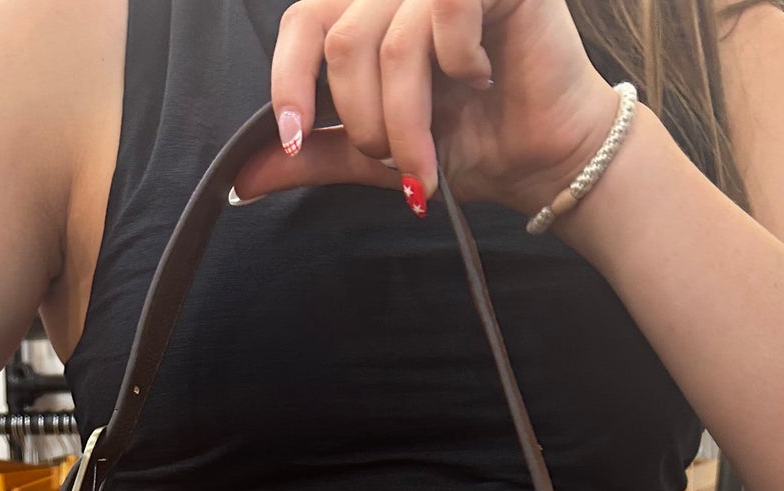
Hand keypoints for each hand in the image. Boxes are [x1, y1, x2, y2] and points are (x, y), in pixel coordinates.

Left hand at [233, 0, 619, 218]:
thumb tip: (240, 179)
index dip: (288, 81)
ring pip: (391, 39)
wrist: (543, 159)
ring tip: (430, 155)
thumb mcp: (375, 153)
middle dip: (363, 121)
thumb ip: (313, 152)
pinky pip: (446, 9)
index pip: (304, 21)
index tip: (294, 137)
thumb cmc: (469, 144)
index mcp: (370, 10)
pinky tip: (481, 78)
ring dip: (405, 118)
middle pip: (343, 39)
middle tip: (397, 160)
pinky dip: (458, 64)